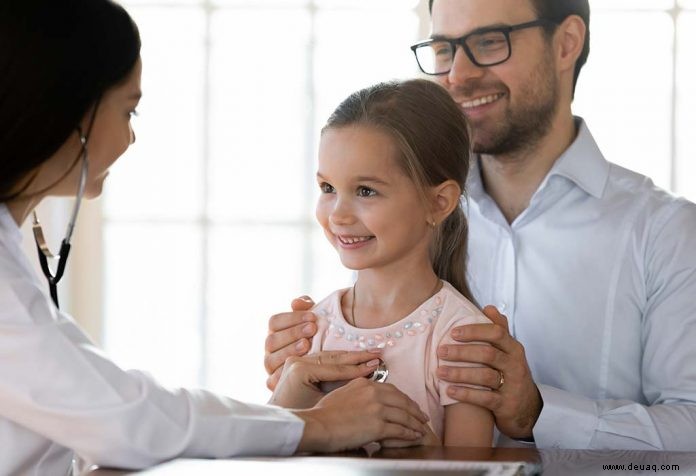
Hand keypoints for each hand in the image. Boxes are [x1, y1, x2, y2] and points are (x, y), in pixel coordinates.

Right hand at [264, 296, 316, 390]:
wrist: (327, 370)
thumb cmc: (320, 340)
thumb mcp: (315, 322)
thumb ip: (307, 308)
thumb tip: (296, 302)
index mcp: (276, 332)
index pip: (275, 321)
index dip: (292, 318)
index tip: (313, 317)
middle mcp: (270, 349)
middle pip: (271, 340)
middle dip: (293, 333)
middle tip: (313, 329)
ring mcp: (271, 367)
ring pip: (270, 360)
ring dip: (289, 351)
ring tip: (308, 345)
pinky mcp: (273, 384)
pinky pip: (273, 380)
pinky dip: (285, 375)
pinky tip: (302, 369)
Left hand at [269, 351, 381, 408]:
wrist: (280, 424)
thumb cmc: (301, 419)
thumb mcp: (324, 405)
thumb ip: (342, 390)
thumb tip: (366, 379)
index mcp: (301, 370)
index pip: (336, 368)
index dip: (358, 368)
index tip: (376, 365)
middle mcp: (297, 361)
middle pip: (334, 357)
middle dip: (358, 357)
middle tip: (377, 354)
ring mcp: (297, 360)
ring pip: (330, 356)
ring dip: (351, 356)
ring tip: (370, 354)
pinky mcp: (299, 363)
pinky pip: (324, 359)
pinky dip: (341, 360)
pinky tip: (355, 358)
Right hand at [293, 378, 430, 452]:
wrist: (318, 425)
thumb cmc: (324, 413)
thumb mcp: (343, 392)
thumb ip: (357, 392)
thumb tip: (364, 398)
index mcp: (365, 384)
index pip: (392, 390)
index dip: (404, 398)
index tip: (410, 404)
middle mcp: (373, 393)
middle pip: (402, 400)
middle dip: (415, 409)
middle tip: (422, 416)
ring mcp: (377, 409)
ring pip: (404, 415)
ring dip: (416, 423)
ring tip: (422, 428)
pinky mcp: (378, 426)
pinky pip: (400, 430)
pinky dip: (410, 433)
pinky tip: (415, 436)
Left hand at [436, 305, 542, 438]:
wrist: (527, 408)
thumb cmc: (510, 373)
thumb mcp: (508, 351)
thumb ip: (499, 329)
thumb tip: (489, 307)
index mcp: (513, 348)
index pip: (496, 333)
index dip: (474, 331)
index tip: (453, 332)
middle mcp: (515, 365)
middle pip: (488, 354)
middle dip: (462, 352)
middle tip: (440, 351)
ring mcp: (512, 385)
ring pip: (485, 376)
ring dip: (460, 373)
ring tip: (440, 372)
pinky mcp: (506, 404)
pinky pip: (485, 398)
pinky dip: (466, 394)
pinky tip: (449, 391)